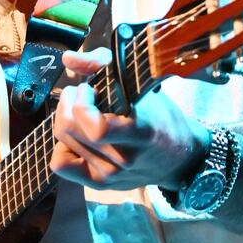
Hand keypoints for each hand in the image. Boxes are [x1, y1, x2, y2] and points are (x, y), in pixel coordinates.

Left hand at [51, 48, 209, 190]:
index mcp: (139, 133)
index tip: (89, 89)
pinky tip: (76, 136)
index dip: (82, 103)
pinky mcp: (100, 184)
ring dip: (65, 118)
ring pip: (63, 142)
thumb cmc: (160, 117)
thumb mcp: (140, 85)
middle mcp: (123, 158)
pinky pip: (61, 164)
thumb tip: (68, 58)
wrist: (180, 157)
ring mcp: (110, 175)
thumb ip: (102, 65)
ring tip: (80, 111)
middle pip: (69, 129)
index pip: (96, 128)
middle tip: (80, 94)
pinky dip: (62, 146)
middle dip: (68, 102)